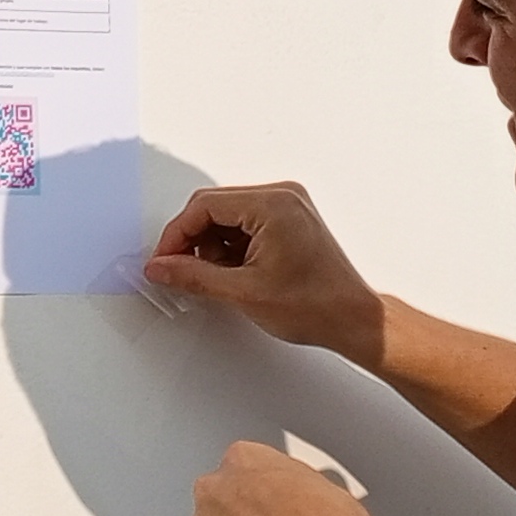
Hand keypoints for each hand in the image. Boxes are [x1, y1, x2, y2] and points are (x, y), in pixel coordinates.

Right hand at [141, 183, 386, 360]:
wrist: (353, 319)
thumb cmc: (316, 305)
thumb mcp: (243, 292)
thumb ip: (193, 276)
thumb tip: (161, 267)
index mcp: (273, 204)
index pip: (204, 206)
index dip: (176, 234)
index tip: (163, 260)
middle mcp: (282, 196)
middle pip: (214, 207)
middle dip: (193, 241)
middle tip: (180, 271)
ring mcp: (288, 206)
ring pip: (227, 216)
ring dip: (212, 246)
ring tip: (220, 279)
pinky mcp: (289, 220)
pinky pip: (245, 223)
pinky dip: (231, 247)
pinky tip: (234, 273)